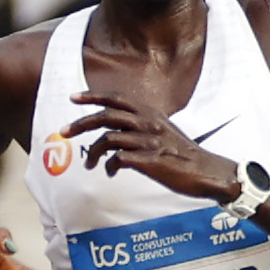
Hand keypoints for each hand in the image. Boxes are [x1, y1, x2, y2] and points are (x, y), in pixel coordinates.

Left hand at [66, 89, 237, 198]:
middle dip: (80, 124)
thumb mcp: (162, 130)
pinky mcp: (150, 160)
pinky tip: (111, 172)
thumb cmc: (181, 153)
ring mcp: (149, 142)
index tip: (73, 97)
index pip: (118, 98)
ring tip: (89, 165)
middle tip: (63, 132)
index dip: (94, 96)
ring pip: (108, 139)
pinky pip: (118, 159)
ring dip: (92, 153)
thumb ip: (140, 125)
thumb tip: (114, 130)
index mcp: (151, 113)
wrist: (206, 171)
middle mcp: (149, 123)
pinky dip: (109, 166)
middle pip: (106, 116)